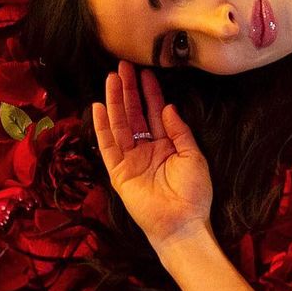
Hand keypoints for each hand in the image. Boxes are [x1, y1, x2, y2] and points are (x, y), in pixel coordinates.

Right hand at [92, 59, 213, 254]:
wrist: (183, 223)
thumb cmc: (193, 193)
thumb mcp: (193, 156)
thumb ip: (180, 131)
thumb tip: (169, 107)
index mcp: (166, 145)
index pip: (155, 113)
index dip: (150, 93)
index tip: (145, 73)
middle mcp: (146, 149)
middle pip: (134, 114)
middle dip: (128, 91)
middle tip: (123, 67)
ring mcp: (131, 160)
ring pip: (120, 125)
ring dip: (114, 102)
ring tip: (110, 79)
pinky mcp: (119, 173)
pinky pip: (108, 146)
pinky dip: (102, 128)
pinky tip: (98, 108)